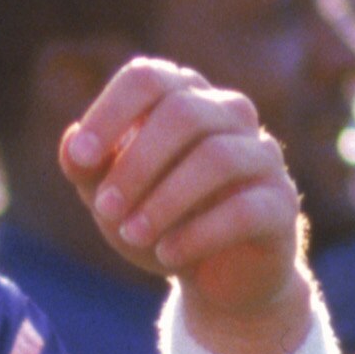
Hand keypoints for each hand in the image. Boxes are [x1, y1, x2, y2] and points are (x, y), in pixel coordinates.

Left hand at [60, 56, 307, 350]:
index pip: (147, 77)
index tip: (82, 159)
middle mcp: (228, 114)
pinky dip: (198, 233)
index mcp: (182, 96)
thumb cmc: (156, 219)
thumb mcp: (110, 197)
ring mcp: (262, 155)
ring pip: (217, 157)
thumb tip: (72, 142)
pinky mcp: (282, 203)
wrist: (215, 276)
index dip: (110, 113)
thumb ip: (87, 169)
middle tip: (105, 209)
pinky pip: (245, 208)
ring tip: (131, 234)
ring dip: (165, 201)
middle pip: (183, 113)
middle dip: (136, 164)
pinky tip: (168, 255)